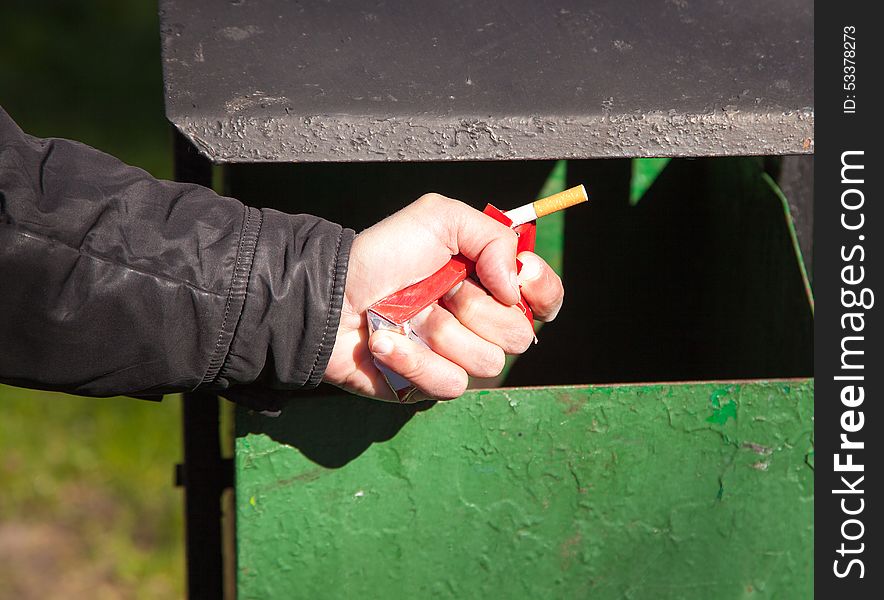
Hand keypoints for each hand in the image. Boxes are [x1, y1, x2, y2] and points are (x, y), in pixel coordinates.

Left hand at [323, 193, 564, 401]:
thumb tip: (516, 287)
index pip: (544, 298)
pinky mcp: (429, 385)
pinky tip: (387, 340)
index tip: (519, 277)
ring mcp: (455, 356)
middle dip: (477, 308)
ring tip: (408, 315)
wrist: (330, 294)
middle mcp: (478, 322)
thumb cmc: (381, 255)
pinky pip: (449, 384)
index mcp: (488, 283)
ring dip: (441, 332)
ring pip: (487, 361)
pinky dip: (413, 359)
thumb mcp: (438, 218)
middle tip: (441, 290)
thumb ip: (493, 236)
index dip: (541, 291)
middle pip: (520, 335)